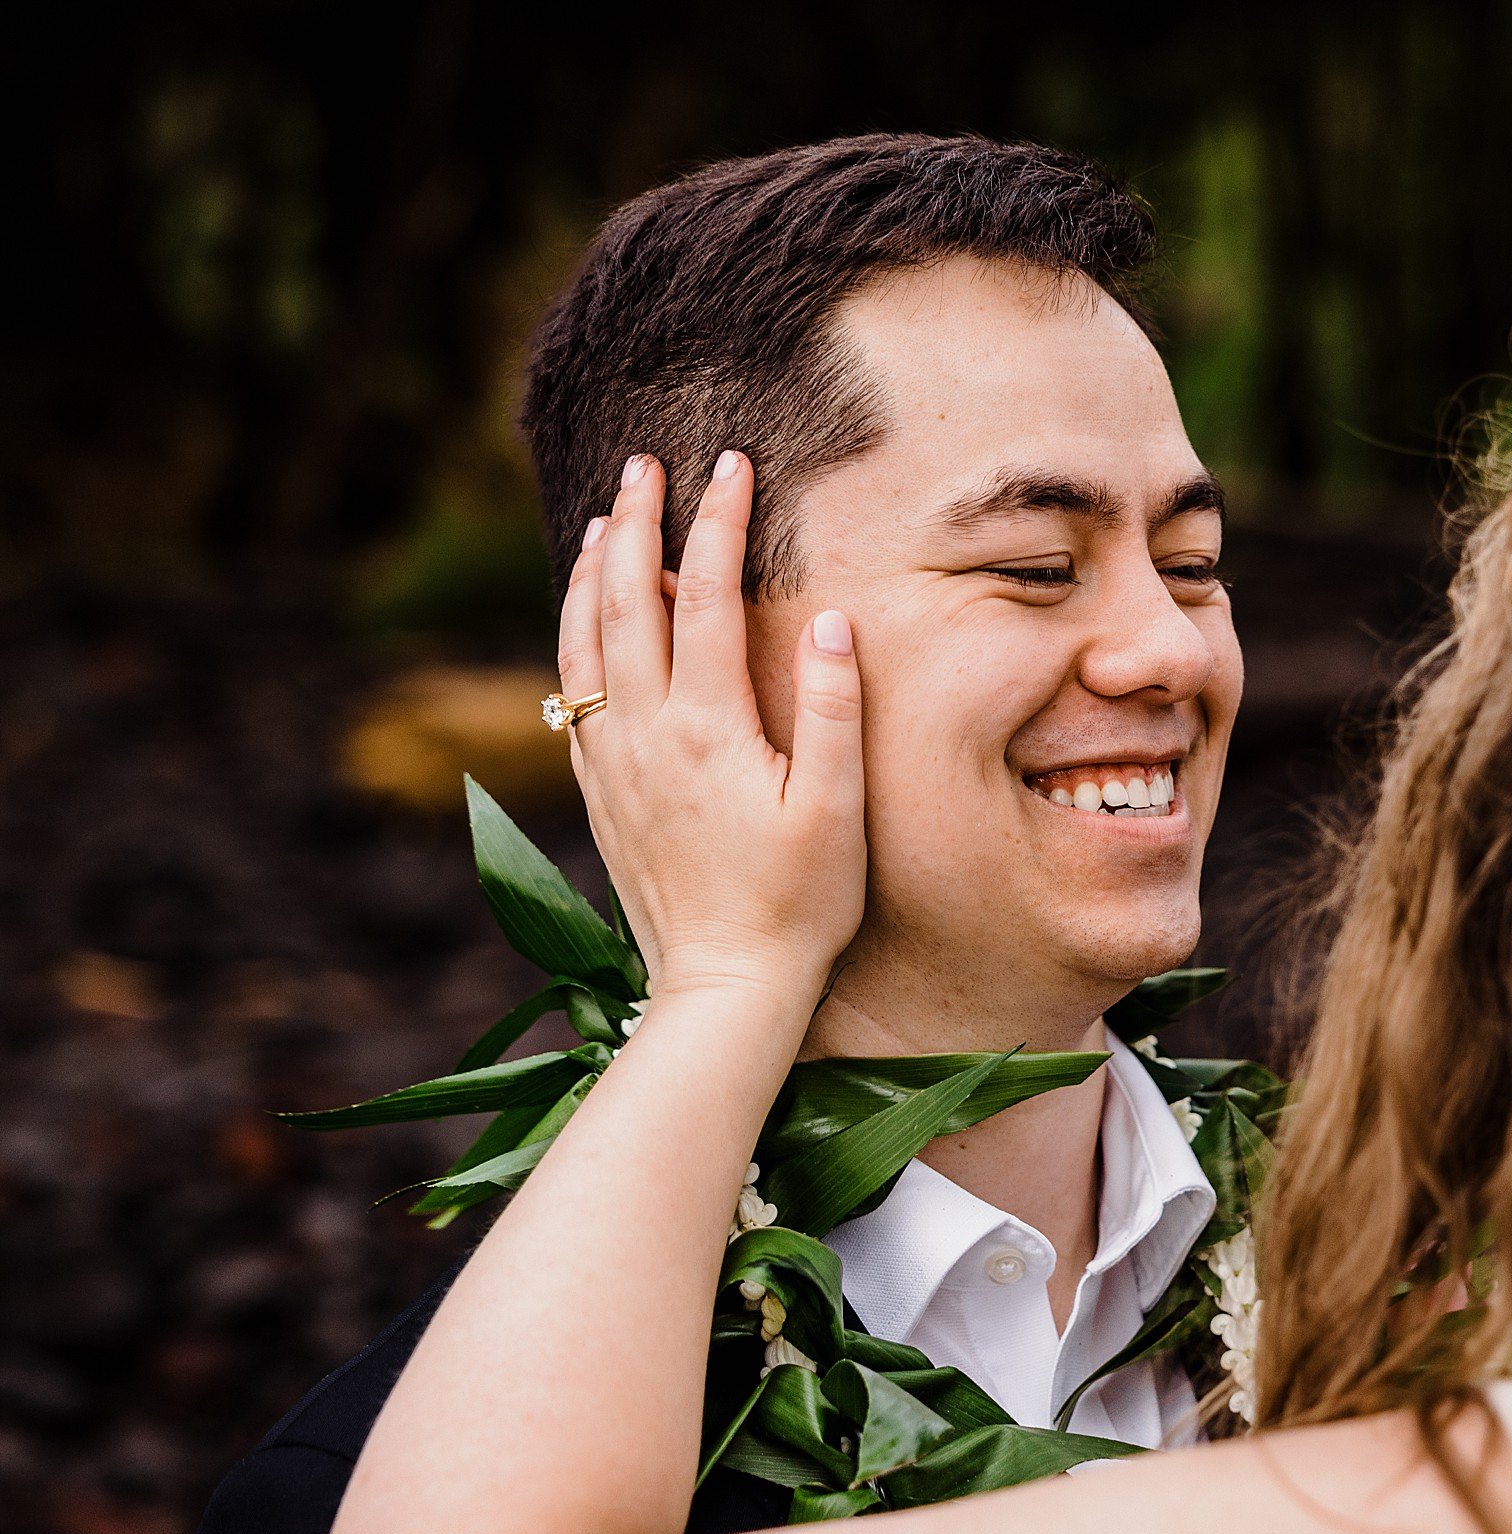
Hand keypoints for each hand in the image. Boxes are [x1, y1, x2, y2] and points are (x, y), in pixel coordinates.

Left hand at [558, 450, 865, 1005]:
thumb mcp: (836, 809)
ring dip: (591, 572)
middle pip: (628, 601)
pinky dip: (574, 635)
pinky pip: (571, 692)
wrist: (724, 985)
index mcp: (709, 728)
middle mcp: (646, 734)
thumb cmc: (799, 903)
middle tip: (645, 465)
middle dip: (635, 522)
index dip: (718, 522)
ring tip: (602, 522)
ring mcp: (612, 763)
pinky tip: (585, 620)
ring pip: (583, 642)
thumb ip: (834, 710)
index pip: (709, 596)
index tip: (730, 465)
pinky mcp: (599, 792)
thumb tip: (832, 620)